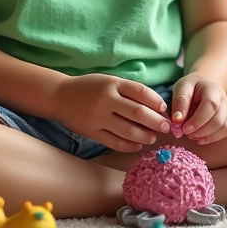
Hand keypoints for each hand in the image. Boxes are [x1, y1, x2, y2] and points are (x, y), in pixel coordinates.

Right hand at [53, 74, 171, 152]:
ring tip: (153, 137)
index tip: (164, 109)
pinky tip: (137, 145)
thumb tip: (156, 106)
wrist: (60, 96)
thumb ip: (129, 91)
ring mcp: (98, 117)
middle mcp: (106, 99)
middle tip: (166, 127)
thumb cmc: (90, 88)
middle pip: (138, 113)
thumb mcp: (109, 81)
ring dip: (145, 135)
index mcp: (112, 84)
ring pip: (128, 130)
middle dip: (156, 122)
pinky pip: (115, 142)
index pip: (141, 92)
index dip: (157, 102)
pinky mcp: (92, 132)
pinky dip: (130, 145)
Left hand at [171, 73, 226, 144]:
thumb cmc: (191, 87)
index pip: (210, 105)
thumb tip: (177, 120)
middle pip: (218, 119)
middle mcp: (223, 99)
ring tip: (191, 135)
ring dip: (207, 136)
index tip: (183, 128)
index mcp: (211, 88)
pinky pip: (226, 131)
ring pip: (224, 127)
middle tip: (185, 132)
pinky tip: (200, 139)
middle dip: (200, 131)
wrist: (204, 85)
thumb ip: (179, 102)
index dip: (197, 120)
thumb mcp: (181, 87)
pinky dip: (213, 138)